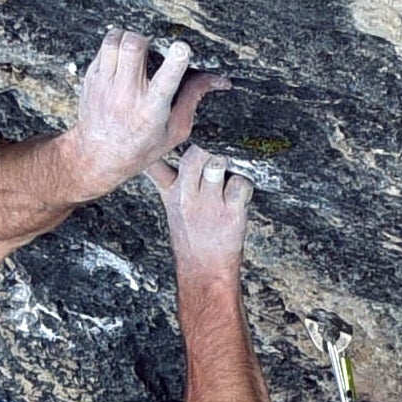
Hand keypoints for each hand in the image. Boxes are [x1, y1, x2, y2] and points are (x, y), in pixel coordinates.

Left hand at [63, 29, 227, 197]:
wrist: (97, 157)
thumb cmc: (140, 147)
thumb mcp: (173, 131)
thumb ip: (192, 99)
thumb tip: (214, 77)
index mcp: (151, 111)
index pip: (165, 82)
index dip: (175, 62)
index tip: (182, 49)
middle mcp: (126, 96)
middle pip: (134, 46)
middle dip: (147, 40)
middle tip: (151, 50)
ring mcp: (105, 85)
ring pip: (115, 40)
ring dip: (128, 38)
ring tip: (135, 52)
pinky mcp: (91, 78)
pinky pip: (104, 47)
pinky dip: (116, 47)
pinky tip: (121, 63)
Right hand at [147, 145, 252, 280]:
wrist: (204, 273)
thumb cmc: (191, 237)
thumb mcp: (171, 206)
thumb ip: (166, 177)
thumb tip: (158, 149)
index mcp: (170, 190)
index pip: (157, 159)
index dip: (166, 140)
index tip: (179, 129)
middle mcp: (186, 195)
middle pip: (195, 153)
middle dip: (210, 148)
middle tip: (219, 156)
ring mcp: (208, 204)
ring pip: (218, 164)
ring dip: (228, 165)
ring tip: (227, 180)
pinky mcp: (230, 213)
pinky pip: (240, 183)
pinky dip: (244, 186)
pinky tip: (240, 197)